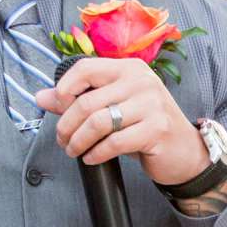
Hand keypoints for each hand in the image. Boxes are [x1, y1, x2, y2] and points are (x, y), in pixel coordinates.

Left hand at [35, 56, 207, 187]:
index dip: (64, 89)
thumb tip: (41, 97)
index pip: (85, 68)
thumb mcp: (115, 106)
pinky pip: (114, 143)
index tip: (58, 108)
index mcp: (129, 68)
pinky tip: (91, 158)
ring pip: (98, 123)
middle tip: (62, 140)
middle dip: (67, 125)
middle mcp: (141, 81)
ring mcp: (151, 105)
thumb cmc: (146, 126)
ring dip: (78, 141)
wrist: (185, 150)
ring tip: (74, 150)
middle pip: (87, 102)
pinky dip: (96, 153)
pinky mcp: (155, 129)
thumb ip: (79, 99)